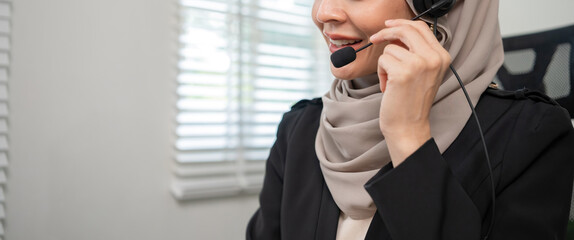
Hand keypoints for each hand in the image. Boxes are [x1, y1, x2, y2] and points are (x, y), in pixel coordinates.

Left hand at [369, 19, 450, 165]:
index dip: (401, 24)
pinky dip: (381, 73)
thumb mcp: (422, 73)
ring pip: (391, 48)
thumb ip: (416, 52)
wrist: (409, 127)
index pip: (421, 28)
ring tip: (391, 81)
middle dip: (386, 32)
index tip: (388, 25)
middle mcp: (434, 58)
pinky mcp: (403, 72)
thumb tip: (395, 34)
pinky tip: (388, 87)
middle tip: (375, 38)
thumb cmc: (411, 102)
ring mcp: (419, 64)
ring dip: (385, 64)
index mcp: (442, 56)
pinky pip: (383, 60)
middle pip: (406, 30)